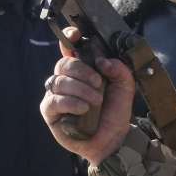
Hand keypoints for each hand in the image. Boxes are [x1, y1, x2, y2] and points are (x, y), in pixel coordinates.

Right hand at [40, 28, 135, 166]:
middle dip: (82, 71)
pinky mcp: (50, 111)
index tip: (76, 35)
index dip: (69, 37)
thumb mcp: (125, 87)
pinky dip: (70, 102)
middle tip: (98, 84)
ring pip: (59, 80)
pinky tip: (83, 109)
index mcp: (83, 69)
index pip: (69, 47)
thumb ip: (119, 69)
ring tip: (95, 102)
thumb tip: (103, 61)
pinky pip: (54, 100)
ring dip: (80, 89)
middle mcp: (67, 79)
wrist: (112, 139)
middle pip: (64, 63)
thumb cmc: (115, 112)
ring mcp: (56, 94)